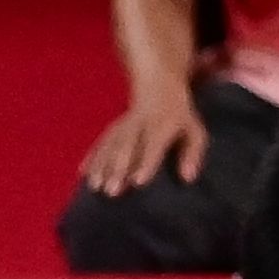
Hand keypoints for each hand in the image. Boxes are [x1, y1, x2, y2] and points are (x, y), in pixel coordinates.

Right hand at [81, 90, 209, 193]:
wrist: (159, 86)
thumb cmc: (181, 118)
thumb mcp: (194, 131)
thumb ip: (193, 154)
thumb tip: (188, 178)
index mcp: (163, 124)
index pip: (153, 145)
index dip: (146, 163)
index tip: (138, 183)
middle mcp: (140, 124)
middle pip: (127, 146)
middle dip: (118, 169)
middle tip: (112, 191)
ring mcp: (124, 125)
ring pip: (110, 145)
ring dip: (101, 166)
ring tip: (95, 187)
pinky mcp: (113, 128)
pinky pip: (100, 142)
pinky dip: (91, 157)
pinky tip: (83, 174)